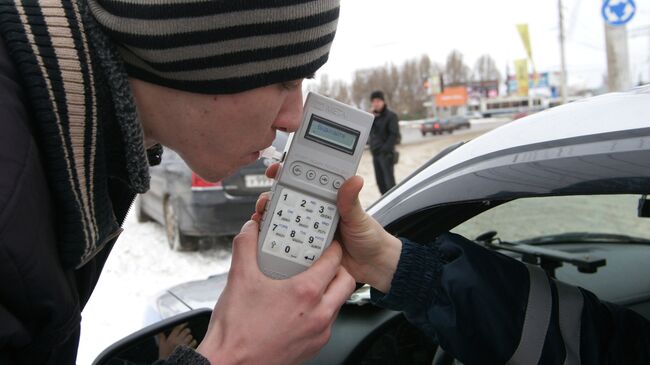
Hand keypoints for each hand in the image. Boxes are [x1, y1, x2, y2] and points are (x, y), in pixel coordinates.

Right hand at [157, 323, 196, 358]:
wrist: (168, 364)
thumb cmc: (165, 355)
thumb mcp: (161, 346)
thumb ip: (161, 337)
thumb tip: (159, 331)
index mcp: (171, 339)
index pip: (178, 328)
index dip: (182, 324)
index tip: (185, 323)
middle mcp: (178, 341)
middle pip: (186, 331)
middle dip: (187, 331)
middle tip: (186, 332)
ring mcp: (184, 345)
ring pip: (190, 336)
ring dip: (190, 337)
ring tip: (187, 339)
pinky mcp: (188, 350)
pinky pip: (193, 342)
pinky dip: (193, 342)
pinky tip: (190, 344)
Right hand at [197, 219, 355, 364]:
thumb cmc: (236, 329)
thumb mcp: (239, 278)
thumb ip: (246, 246)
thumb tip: (250, 229)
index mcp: (305, 293)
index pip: (334, 260)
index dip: (332, 247)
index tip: (325, 242)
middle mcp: (318, 314)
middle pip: (346, 282)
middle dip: (338, 269)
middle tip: (323, 262)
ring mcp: (319, 333)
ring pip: (338, 303)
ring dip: (330, 291)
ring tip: (310, 283)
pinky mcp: (314, 347)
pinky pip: (327, 323)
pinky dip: (321, 311)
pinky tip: (300, 308)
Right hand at [254, 164, 401, 292]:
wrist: (373, 266)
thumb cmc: (370, 237)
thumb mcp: (359, 217)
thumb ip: (351, 200)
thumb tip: (354, 179)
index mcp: (328, 200)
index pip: (305, 181)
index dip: (288, 174)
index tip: (276, 170)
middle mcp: (316, 213)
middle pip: (288, 201)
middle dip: (273, 198)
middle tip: (266, 200)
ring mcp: (310, 231)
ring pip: (285, 221)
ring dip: (271, 219)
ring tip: (263, 218)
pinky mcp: (307, 249)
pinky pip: (290, 243)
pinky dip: (277, 241)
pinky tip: (268, 240)